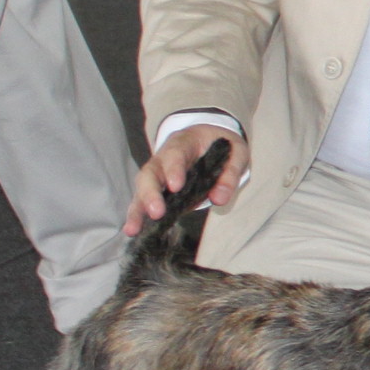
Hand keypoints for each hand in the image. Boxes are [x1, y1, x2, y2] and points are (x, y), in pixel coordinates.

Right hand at [124, 123, 245, 236]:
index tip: (176, 187)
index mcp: (184, 143)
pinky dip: (138, 215)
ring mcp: (157, 174)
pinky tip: (134, 231)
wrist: (208, 138)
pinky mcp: (157, 190)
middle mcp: (163, 158)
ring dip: (137, 209)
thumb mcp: (236, 152)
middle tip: (156, 212)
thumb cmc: (222, 146)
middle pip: (150, 173)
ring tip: (133, 229)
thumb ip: (230, 173)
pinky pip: (143, 201)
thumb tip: (219, 199)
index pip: (176, 154)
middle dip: (150, 193)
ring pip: (141, 189)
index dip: (174, 169)